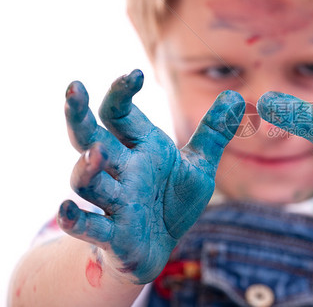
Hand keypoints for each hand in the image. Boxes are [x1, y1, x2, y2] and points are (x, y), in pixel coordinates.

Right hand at [58, 70, 243, 282]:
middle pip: (89, 138)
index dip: (122, 93)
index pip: (120, 114)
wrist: (160, 247)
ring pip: (88, 181)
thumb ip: (214, 133)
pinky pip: (88, 226)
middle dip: (79, 114)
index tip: (135, 74)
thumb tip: (236, 98)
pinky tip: (66, 210)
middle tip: (73, 88)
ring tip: (96, 152)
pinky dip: (76, 219)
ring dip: (87, 167)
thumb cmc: (173, 201)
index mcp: (140, 149)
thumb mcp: (199, 166)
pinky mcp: (112, 233)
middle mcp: (121, 170)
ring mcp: (114, 201)